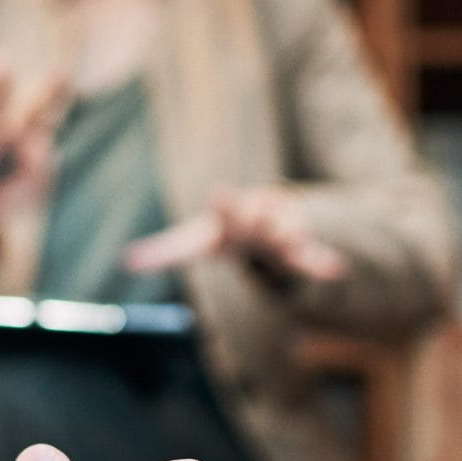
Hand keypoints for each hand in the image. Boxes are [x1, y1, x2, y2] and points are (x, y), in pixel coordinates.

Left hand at [123, 185, 345, 283]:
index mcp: (230, 218)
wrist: (269, 218)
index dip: (223, 202)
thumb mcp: (196, 241)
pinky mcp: (300, 251)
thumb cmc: (226, 232)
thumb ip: (164, 251)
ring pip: (286, 233)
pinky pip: (311, 259)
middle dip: (254, 214)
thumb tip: (126, 260)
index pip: (224, 209)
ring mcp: (281, 234)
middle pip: (255, 217)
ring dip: (290, 235)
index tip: (218, 191)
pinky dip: (321, 264)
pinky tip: (335, 269)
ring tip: (296, 237)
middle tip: (255, 209)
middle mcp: (257, 220)